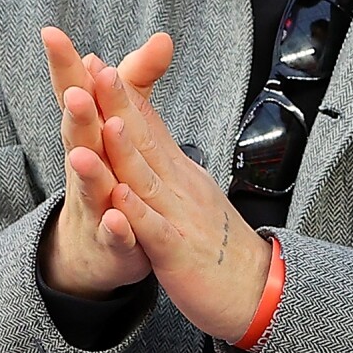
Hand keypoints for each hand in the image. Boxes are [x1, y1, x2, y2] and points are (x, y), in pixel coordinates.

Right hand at [36, 26, 151, 298]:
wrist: (93, 248)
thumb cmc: (109, 172)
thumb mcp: (122, 122)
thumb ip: (140, 81)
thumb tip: (162, 37)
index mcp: (90, 133)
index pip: (77, 93)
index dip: (66, 65)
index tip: (50, 32)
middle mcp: (86, 164)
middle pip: (80, 135)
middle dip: (77, 114)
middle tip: (77, 92)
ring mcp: (96, 204)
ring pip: (90, 185)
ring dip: (88, 170)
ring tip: (82, 155)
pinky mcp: (112, 240)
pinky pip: (114, 234)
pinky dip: (116, 228)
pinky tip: (118, 221)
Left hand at [89, 37, 273, 341]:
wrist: (256, 289)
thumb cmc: (216, 244)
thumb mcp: (189, 194)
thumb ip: (164, 162)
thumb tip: (141, 129)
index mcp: (177, 172)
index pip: (146, 124)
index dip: (121, 95)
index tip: (95, 62)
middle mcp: (179, 186)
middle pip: (144, 140)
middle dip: (119, 104)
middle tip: (97, 68)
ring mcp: (180, 216)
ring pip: (147, 179)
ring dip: (124, 149)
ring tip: (104, 119)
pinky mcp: (178, 253)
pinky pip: (154, 231)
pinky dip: (135, 213)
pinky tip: (118, 197)